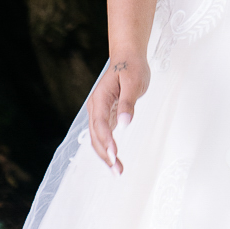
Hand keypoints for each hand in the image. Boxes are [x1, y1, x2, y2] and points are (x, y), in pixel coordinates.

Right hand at [88, 54, 149, 173]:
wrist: (127, 57)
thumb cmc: (131, 67)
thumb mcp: (134, 82)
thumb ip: (128, 103)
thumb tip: (125, 123)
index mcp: (100, 99)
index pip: (100, 124)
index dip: (106, 140)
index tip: (114, 154)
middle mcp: (95, 108)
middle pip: (96, 136)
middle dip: (105, 155)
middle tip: (118, 171)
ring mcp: (99, 113)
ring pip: (98, 139)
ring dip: (106, 155)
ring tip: (117, 171)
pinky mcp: (106, 116)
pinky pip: (104, 135)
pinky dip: (108, 148)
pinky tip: (114, 160)